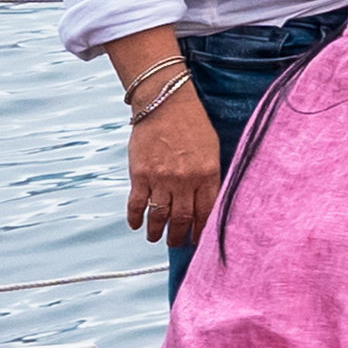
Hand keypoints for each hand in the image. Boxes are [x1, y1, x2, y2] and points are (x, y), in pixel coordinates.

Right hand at [126, 85, 226, 245]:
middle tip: (177, 244)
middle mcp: (185, 180)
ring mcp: (161, 178)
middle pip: (183, 218)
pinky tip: (136, 225)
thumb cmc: (193, 125)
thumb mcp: (212, 149)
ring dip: (157, 231)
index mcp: (208, 174)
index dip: (202, 230)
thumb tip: (209, 201)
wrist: (166, 104)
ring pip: (159, 215)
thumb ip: (210, 176)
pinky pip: (137, 204)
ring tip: (156, 238)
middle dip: (180, 236)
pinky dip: (136, 218)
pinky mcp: (140, 174)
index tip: (199, 241)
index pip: (206, 212)